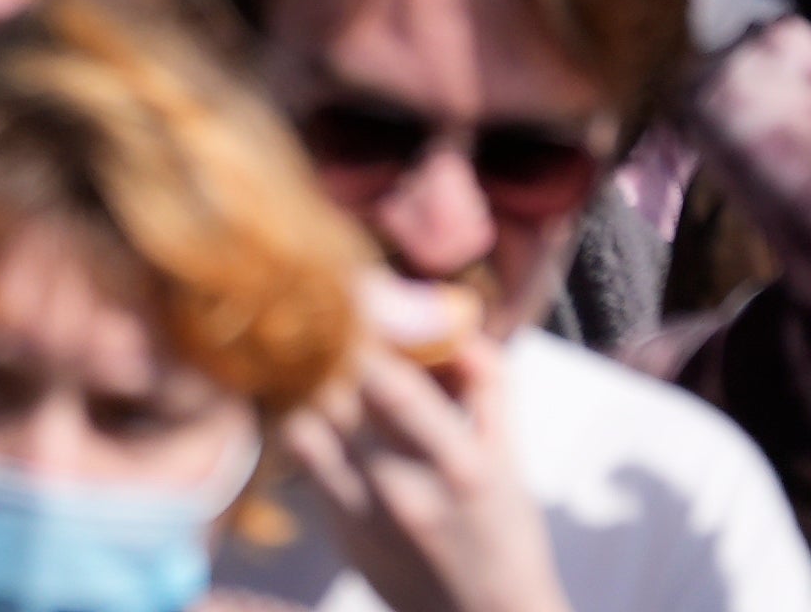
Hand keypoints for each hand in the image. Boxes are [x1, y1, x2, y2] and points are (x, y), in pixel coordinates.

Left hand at [280, 300, 572, 611]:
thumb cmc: (504, 529)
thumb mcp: (511, 454)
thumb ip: (486, 380)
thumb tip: (449, 314)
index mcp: (457, 465)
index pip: (388, 379)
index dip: (361, 325)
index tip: (350, 282)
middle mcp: (399, 487)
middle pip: (333, 390)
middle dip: (325, 339)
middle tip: (320, 299)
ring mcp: (357, 511)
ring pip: (301, 417)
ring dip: (306, 377)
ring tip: (318, 350)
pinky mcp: (330, 526)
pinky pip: (299, 453)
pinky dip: (303, 416)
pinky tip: (317, 398)